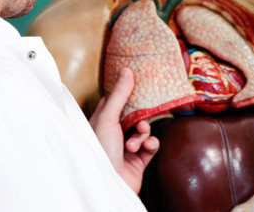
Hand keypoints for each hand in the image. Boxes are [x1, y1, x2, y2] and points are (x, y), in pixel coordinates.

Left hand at [89, 68, 159, 192]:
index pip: (115, 101)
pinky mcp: (139, 159)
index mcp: (102, 121)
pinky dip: (150, 145)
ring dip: (143, 133)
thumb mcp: (108, 118)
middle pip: (133, 114)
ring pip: (144, 129)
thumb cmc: (101, 150)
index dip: (126, 92)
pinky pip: (152, 145)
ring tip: (135, 142)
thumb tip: (127, 70)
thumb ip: (120, 95)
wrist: (110, 183)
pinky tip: (145, 148)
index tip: (138, 82)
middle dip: (140, 115)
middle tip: (141, 114)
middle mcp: (113, 133)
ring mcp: (127, 146)